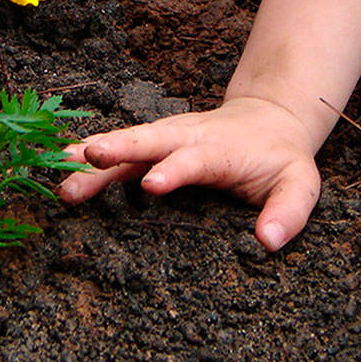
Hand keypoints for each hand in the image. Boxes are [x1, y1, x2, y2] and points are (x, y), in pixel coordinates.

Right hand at [57, 98, 322, 251]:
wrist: (268, 119)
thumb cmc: (281, 158)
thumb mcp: (300, 184)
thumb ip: (287, 211)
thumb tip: (267, 242)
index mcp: (220, 149)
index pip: (194, 159)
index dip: (173, 170)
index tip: (151, 185)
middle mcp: (186, 137)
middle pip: (149, 141)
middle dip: (119, 149)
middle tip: (88, 159)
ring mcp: (166, 138)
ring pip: (127, 143)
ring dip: (94, 154)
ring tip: (60, 170)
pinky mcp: (152, 145)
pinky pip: (118, 149)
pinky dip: (88, 153)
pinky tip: (60, 163)